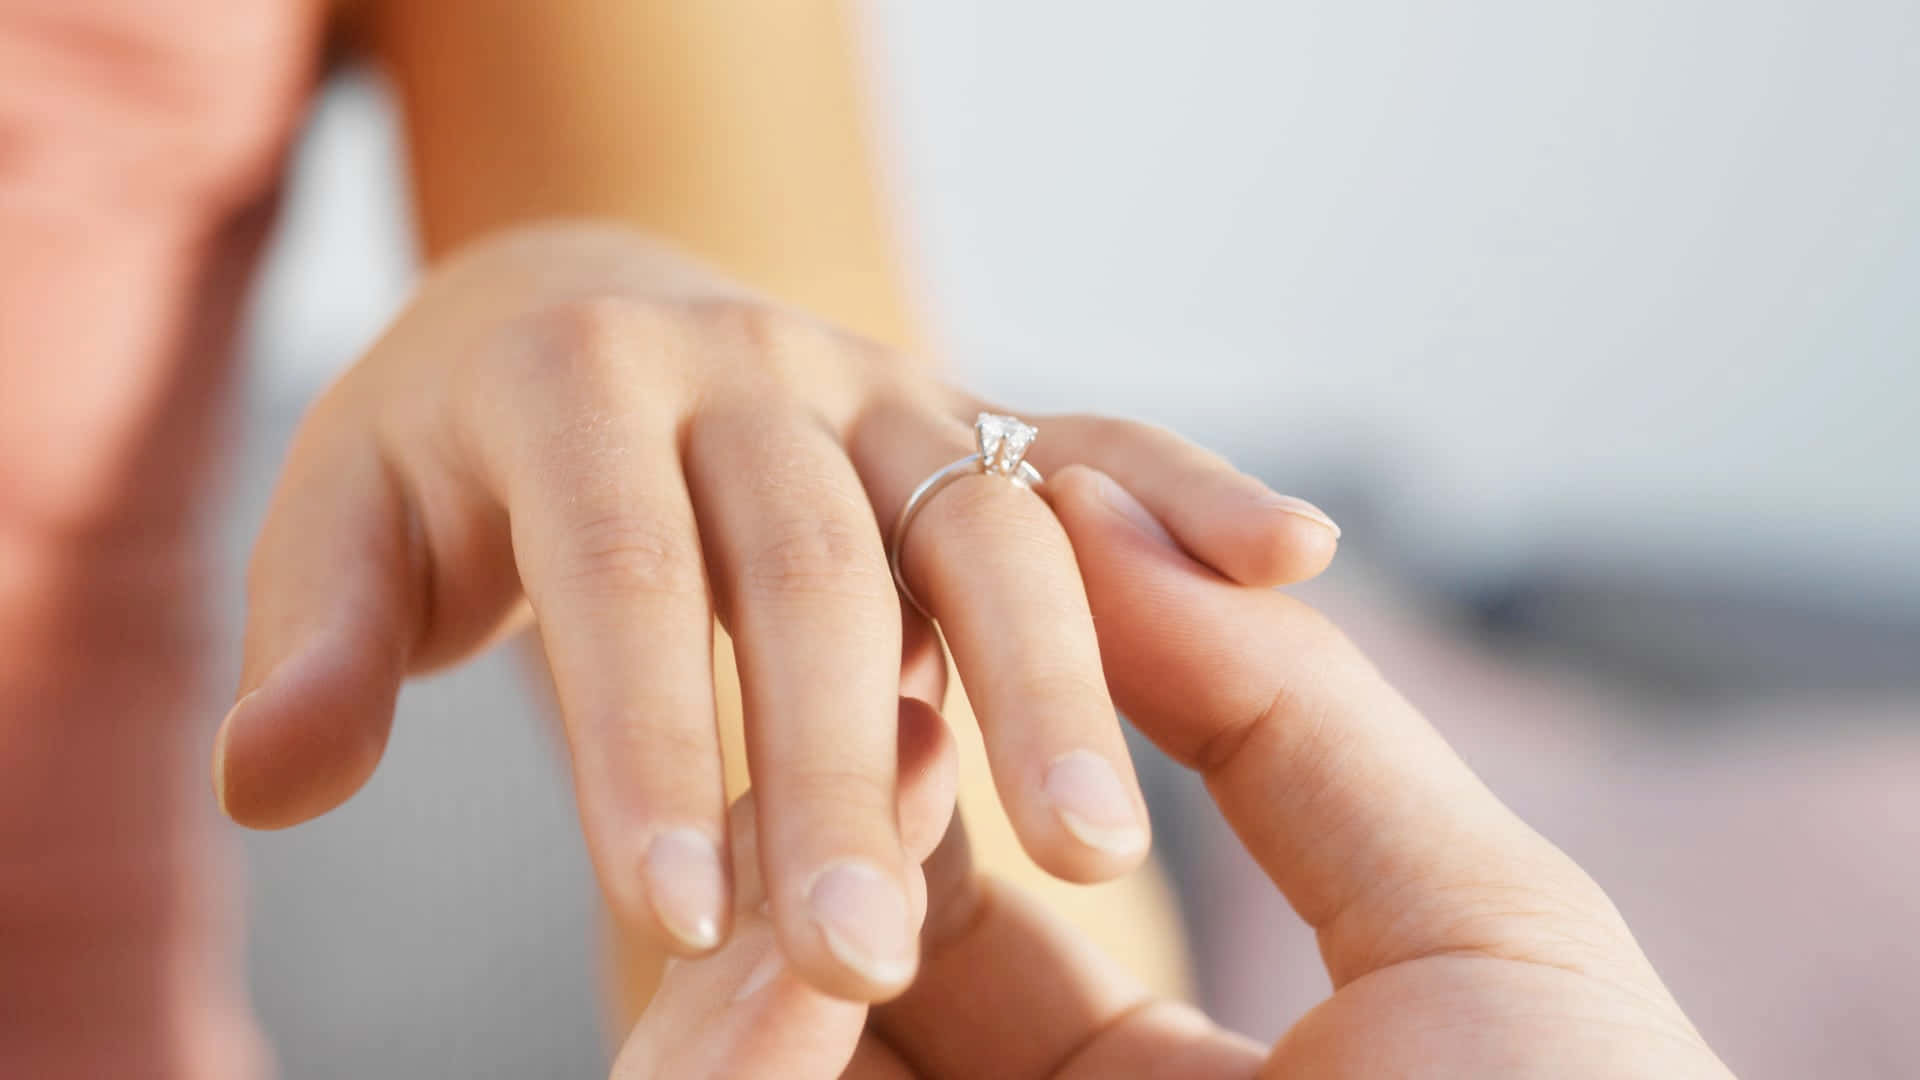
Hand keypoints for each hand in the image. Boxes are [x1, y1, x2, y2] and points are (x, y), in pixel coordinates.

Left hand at [214, 222, 1341, 1000]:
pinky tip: (1290, 559)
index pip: (622, 570)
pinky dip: (1187, 487)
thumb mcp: (350, 522)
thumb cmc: (451, 453)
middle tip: (855, 959)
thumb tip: (273, 776)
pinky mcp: (963, 409)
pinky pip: (1088, 436)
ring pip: (980, 519)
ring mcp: (875, 379)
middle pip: (815, 565)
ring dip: (1043, 680)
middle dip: (840, 765)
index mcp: (577, 375)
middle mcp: (747, 359)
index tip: (670, 920)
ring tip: (1092, 848)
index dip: (646, 739)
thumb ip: (323, 640)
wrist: (572, 311)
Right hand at [615, 466, 1733, 1077]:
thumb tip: (1103, 512)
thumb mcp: (1474, 935)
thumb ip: (1291, 716)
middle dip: (836, 814)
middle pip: (840, 960)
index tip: (936, 637)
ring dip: (772, 901)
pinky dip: (737, 1032)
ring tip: (842, 793)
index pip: (977, 913)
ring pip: (742, 1042)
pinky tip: (797, 939)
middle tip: (864, 694)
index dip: (944, 768)